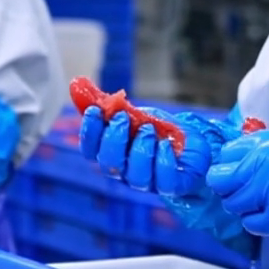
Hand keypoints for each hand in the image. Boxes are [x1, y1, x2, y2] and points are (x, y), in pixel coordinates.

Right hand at [82, 106, 223, 197]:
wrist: (192, 143)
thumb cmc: (158, 130)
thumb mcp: (134, 113)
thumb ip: (107, 103)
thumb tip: (76, 83)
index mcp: (111, 155)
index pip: (91, 151)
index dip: (89, 133)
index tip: (95, 111)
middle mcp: (125, 172)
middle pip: (109, 164)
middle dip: (114, 139)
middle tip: (123, 118)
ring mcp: (148, 182)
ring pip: (136, 175)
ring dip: (140, 149)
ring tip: (149, 129)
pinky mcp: (172, 186)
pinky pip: (163, 181)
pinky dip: (163, 162)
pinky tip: (166, 146)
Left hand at [205, 130, 268, 238]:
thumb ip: (249, 148)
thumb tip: (225, 158)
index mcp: (260, 152)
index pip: (218, 167)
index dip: (224, 172)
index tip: (233, 174)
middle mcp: (260, 176)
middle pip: (222, 189)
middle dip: (232, 188)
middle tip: (251, 187)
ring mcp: (268, 201)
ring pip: (235, 208)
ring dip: (245, 205)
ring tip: (267, 199)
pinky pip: (251, 225)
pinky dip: (259, 220)